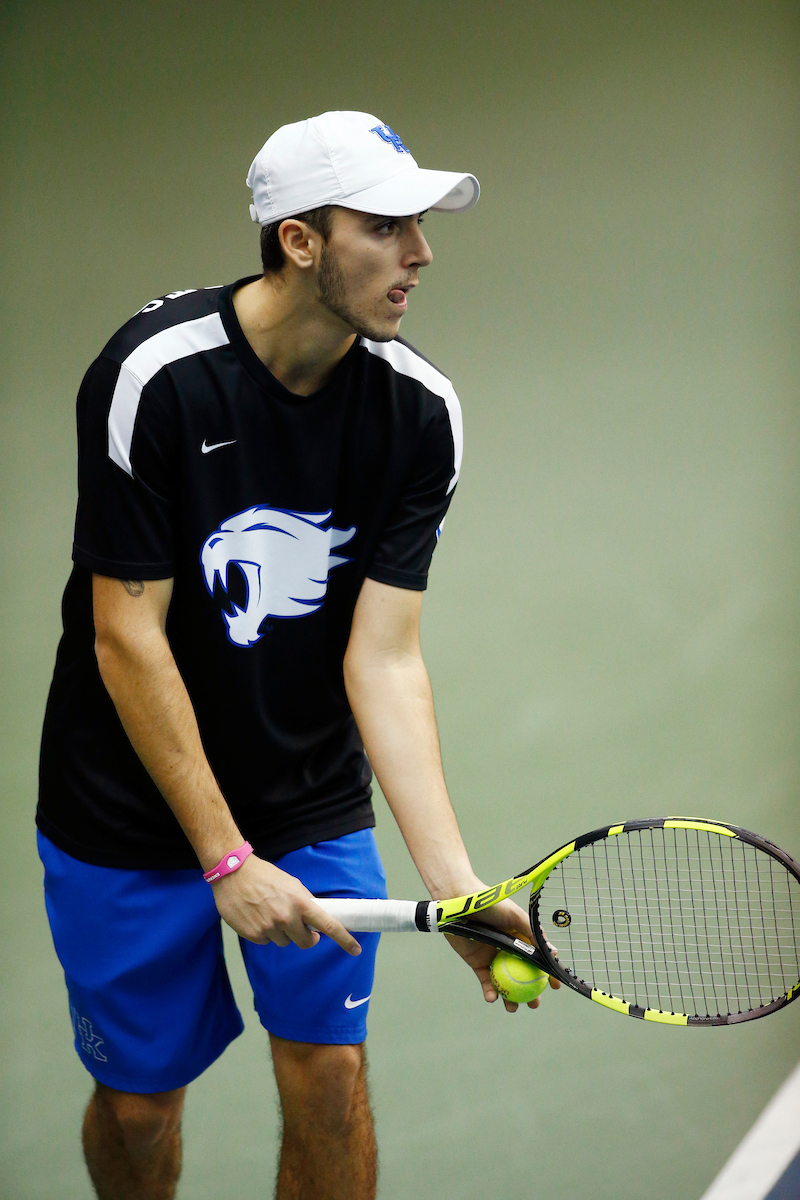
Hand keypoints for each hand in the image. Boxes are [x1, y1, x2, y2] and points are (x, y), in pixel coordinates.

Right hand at [211, 855, 360, 954]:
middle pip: (305, 943)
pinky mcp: (253, 935)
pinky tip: (256, 916)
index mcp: (300, 902)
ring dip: (280, 932)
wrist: (233, 872)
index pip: (328, 925)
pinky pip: (266, 941)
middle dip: (304, 937)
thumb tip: (315, 919)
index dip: (344, 939)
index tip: (356, 949)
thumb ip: (304, 902)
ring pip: (284, 942)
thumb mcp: (291, 884)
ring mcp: (269, 928)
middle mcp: (286, 918)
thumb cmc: (264, 876)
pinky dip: (263, 932)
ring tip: (268, 912)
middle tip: (298, 927)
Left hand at [442, 889, 560, 1011]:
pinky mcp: (478, 963)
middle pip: (523, 976)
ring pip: (506, 983)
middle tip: (534, 1004)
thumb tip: (553, 952)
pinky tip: (493, 998)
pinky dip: (490, 992)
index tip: (555, 987)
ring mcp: (494, 958)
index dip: (547, 974)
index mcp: (521, 938)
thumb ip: (533, 933)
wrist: (461, 904)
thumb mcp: (515, 916)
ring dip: (510, 998)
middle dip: (530, 993)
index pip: (538, 959)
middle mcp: (509, 950)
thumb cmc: (490, 905)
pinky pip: (486, 982)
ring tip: (512, 1008)